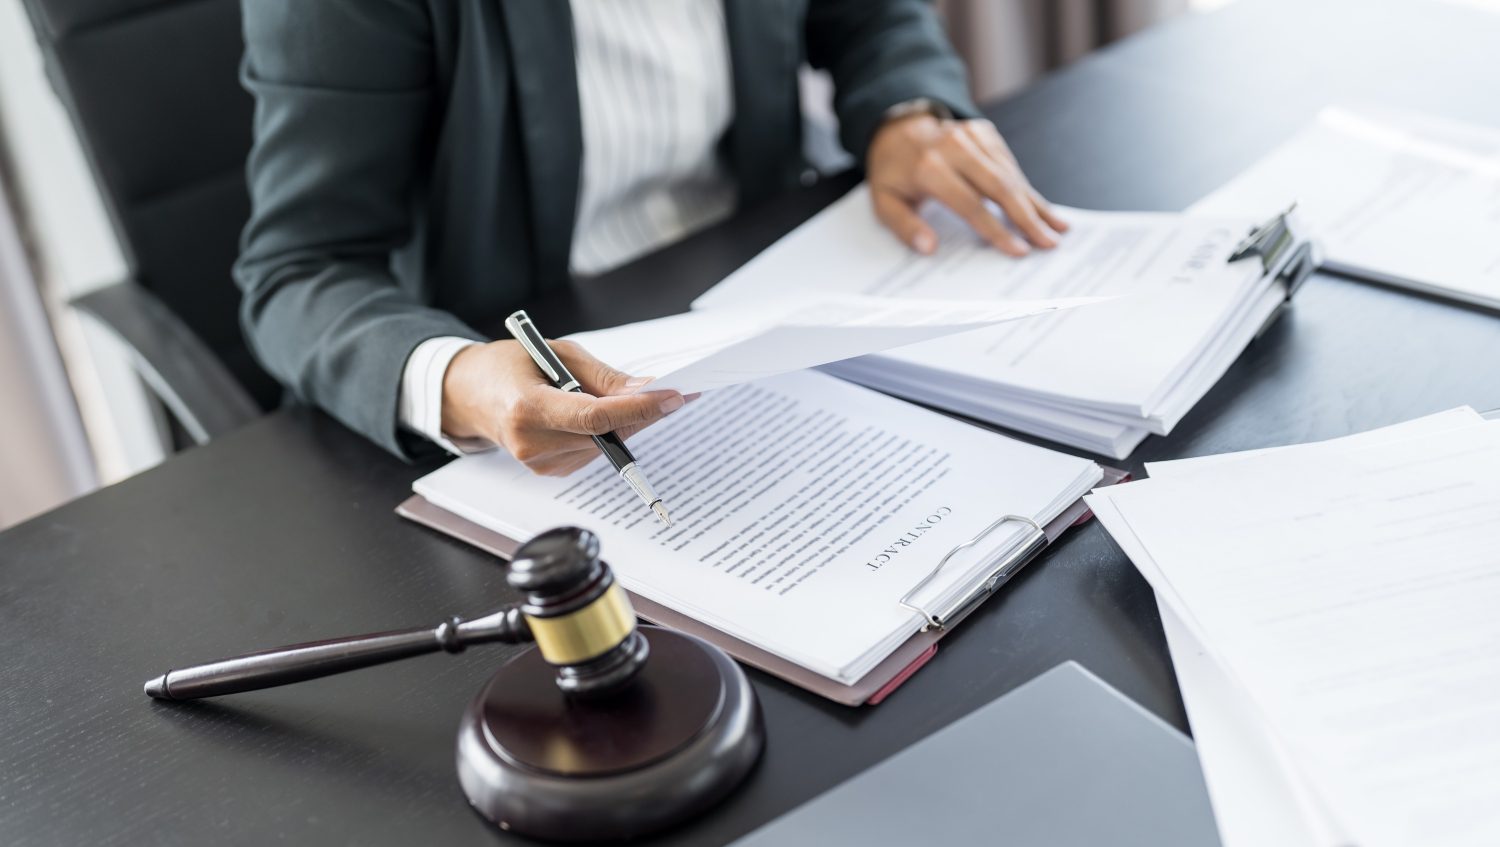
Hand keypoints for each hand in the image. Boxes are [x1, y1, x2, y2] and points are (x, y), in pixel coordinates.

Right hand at [440, 339, 685, 475]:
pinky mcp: (550, 472)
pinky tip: (607, 414)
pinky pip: (595, 451)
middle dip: (645, 412)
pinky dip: (609, 432)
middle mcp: (532, 443)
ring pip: (606, 445)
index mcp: (526, 409)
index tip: (673, 396)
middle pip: (607, 433)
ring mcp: (540, 464)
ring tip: (642, 398)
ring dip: (629, 422)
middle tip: (680, 392)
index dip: (639, 408)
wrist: (468, 395)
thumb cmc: (509, 366)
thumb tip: (646, 391)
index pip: (595, 417)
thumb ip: (601, 377)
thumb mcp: (554, 353)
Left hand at [866, 113, 1067, 256]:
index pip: (970, 204)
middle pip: (999, 187)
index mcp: (929, 167)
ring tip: (1057, 229)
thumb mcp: (884, 202)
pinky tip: (1042, 208)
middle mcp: (954, 147)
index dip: (996, 229)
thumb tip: (928, 248)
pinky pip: (1009, 164)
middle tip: (1049, 243)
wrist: (896, 128)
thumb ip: (904, 226)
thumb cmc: (892, 172)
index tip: (1018, 250)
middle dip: (1027, 218)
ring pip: (1010, 174)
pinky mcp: (984, 132)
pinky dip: (1026, 187)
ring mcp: (972, 136)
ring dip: (1035, 204)